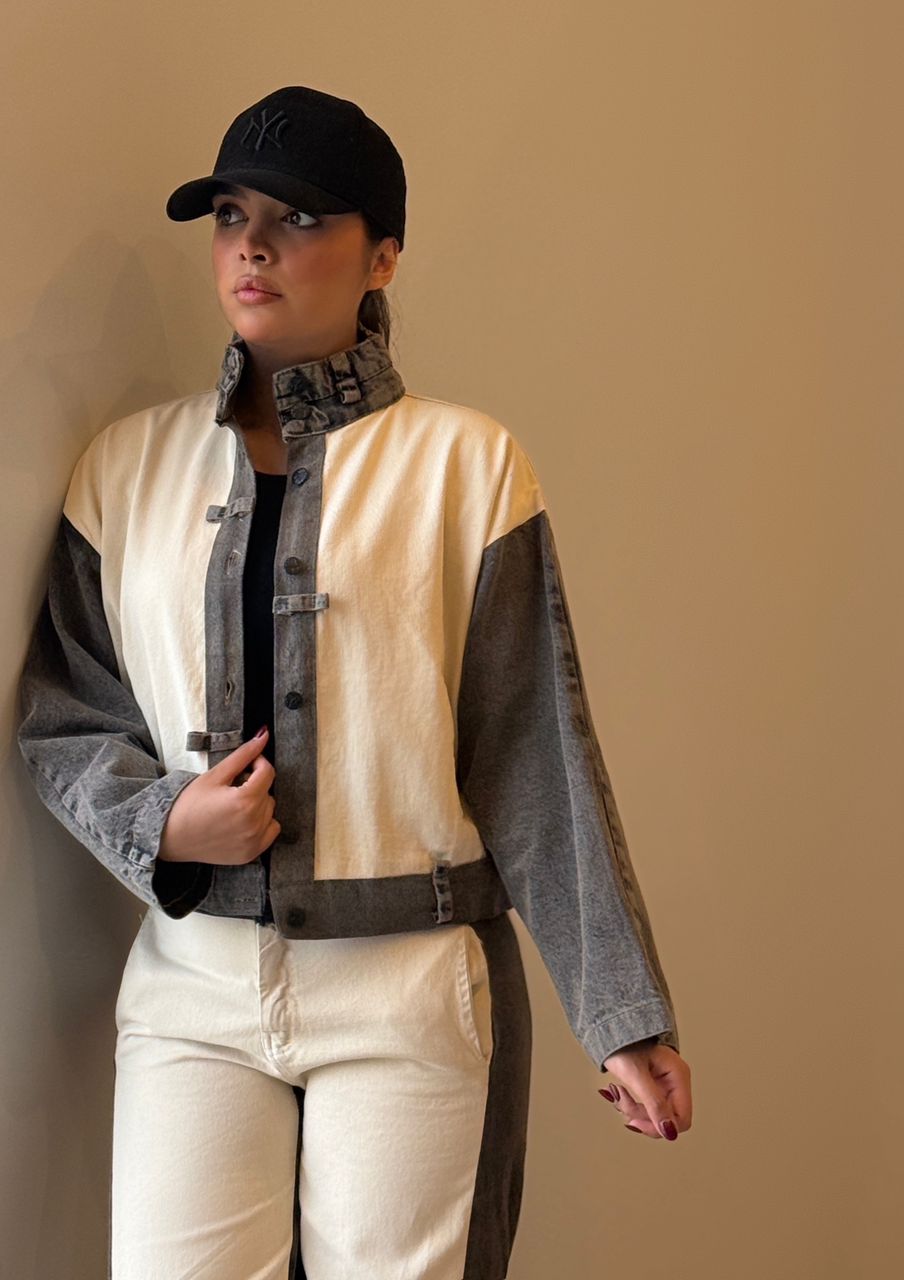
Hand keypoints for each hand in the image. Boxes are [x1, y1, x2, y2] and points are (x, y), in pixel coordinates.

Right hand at [158, 726, 280, 864]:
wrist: (170, 837)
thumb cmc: (187, 805)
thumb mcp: (214, 775)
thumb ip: (243, 754)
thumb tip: (263, 735)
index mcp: (244, 801)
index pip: (267, 772)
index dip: (257, 763)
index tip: (245, 766)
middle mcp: (253, 823)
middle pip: (268, 792)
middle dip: (254, 785)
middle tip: (231, 788)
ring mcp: (253, 841)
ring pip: (270, 811)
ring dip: (257, 804)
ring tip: (233, 806)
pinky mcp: (251, 853)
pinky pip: (271, 830)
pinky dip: (262, 823)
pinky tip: (241, 821)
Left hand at [598, 1040, 691, 1140]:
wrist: (611, 1027)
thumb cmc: (623, 1043)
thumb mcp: (636, 1075)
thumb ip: (654, 1103)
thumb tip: (669, 1131)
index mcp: (678, 1076)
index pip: (681, 1118)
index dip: (660, 1126)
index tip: (636, 1121)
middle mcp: (675, 1081)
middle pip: (665, 1119)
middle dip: (640, 1115)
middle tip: (621, 1101)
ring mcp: (664, 1084)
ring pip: (652, 1114)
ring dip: (631, 1109)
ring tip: (616, 1092)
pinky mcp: (653, 1085)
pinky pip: (645, 1106)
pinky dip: (629, 1104)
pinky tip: (618, 1092)